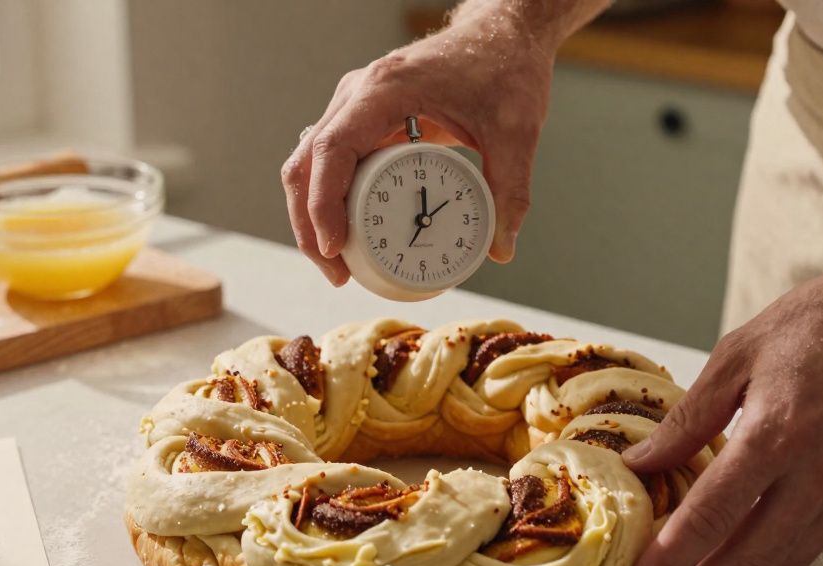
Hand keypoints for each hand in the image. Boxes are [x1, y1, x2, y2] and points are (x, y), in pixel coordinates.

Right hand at [281, 13, 554, 285]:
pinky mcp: (361, 118)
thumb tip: (502, 251)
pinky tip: (347, 235)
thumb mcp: (516, 132)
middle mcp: (358, 94)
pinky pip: (328, 162)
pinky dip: (327, 199)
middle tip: (336, 272)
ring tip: (338, 264)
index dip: (324, 203)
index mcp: (386, 90)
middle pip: (306, 163)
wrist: (500, 36)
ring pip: (308, 164)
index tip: (334, 246)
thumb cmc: (503, 70)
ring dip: (312, 216)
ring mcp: (354, 105)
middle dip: (310, 224)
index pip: (333, 148)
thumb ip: (511, 191)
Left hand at [619, 254, 822, 565]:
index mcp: (778, 433)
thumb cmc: (820, 322)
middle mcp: (820, 473)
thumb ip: (686, 420)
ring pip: (782, 564)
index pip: (711, 516)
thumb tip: (640, 465)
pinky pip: (808, 546)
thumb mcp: (736, 355)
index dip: (669, 562)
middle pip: (748, 561)